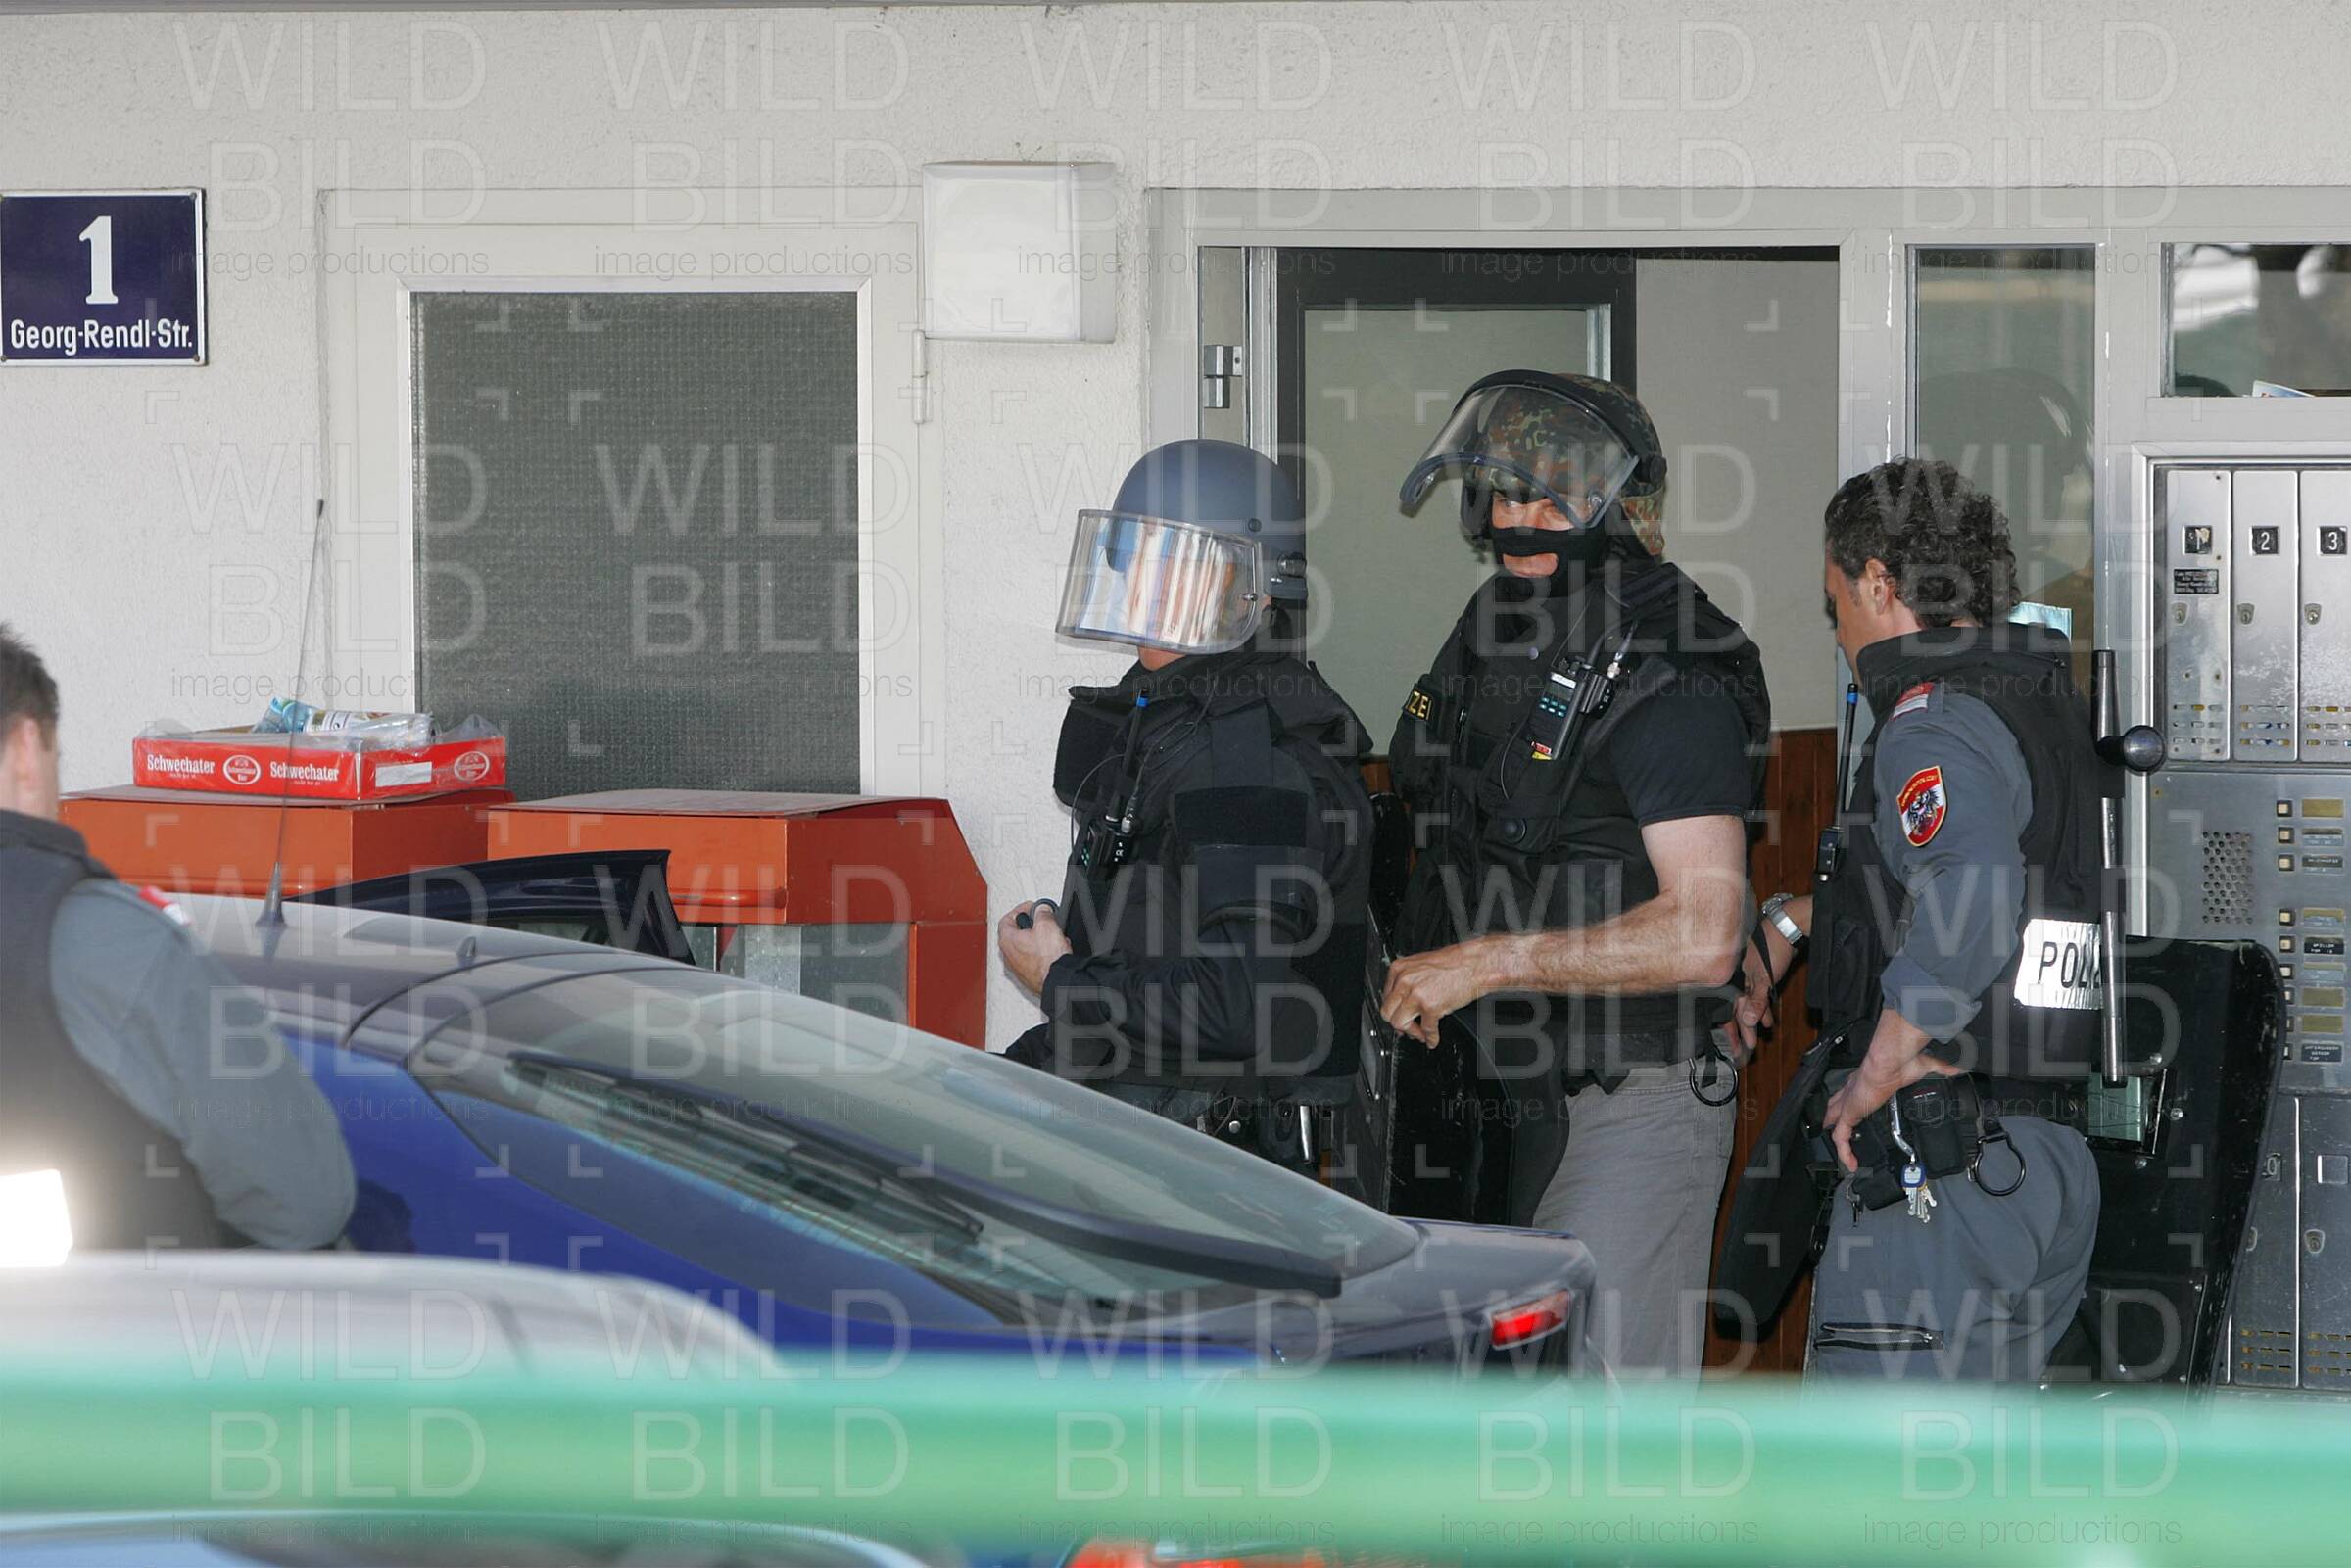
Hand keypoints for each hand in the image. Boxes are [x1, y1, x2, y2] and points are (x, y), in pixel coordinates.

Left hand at [996, 900, 1071, 996]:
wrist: (1057, 980)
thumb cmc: (1048, 958)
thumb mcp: (1047, 924)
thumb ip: (1042, 912)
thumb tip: (1043, 909)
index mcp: (1007, 940)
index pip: (1006, 919)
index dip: (1020, 910)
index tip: (1032, 908)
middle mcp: (1008, 956)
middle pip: (1015, 934)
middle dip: (1030, 926)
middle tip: (1041, 921)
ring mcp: (1017, 968)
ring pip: (1024, 948)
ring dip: (1037, 940)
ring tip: (1051, 937)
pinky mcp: (1028, 977)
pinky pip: (1032, 960)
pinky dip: (1041, 954)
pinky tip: (1053, 952)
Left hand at [1380, 939, 1501, 1045]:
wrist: (1475, 964)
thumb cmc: (1455, 963)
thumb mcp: (1421, 966)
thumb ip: (1408, 982)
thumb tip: (1403, 1001)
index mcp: (1399, 969)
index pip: (1385, 997)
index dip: (1394, 1011)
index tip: (1399, 1016)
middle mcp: (1404, 981)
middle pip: (1387, 1012)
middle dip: (1398, 1024)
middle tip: (1407, 1028)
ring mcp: (1416, 994)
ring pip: (1399, 1023)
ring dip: (1411, 1032)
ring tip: (1421, 1034)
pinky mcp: (1431, 1007)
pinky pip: (1426, 1030)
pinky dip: (1430, 1038)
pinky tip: (1433, 1039)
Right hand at [1726, 921, 1793, 1060]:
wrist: (1785, 927)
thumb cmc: (1772, 949)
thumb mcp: (1764, 979)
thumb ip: (1755, 1001)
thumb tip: (1747, 1021)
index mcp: (1732, 979)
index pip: (1728, 1011)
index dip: (1734, 1030)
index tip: (1738, 1047)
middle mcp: (1735, 978)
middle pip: (1736, 1009)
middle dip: (1744, 1029)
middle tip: (1748, 1046)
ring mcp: (1746, 975)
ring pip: (1746, 1003)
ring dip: (1754, 1019)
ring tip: (1761, 1034)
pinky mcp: (1757, 972)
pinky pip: (1755, 995)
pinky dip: (1761, 1006)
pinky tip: (1768, 1017)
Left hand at [1819, 1048, 1964, 1172]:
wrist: (1892, 1060)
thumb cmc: (1903, 1059)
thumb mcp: (1924, 1065)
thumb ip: (1940, 1068)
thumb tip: (1955, 1069)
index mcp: (1868, 1080)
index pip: (1854, 1092)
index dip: (1852, 1101)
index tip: (1858, 1111)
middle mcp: (1855, 1091)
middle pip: (1836, 1106)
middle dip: (1834, 1118)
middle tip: (1839, 1132)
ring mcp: (1850, 1102)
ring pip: (1836, 1123)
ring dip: (1840, 1138)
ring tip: (1846, 1154)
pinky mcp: (1849, 1113)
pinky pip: (1840, 1137)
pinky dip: (1845, 1152)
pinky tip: (1852, 1163)